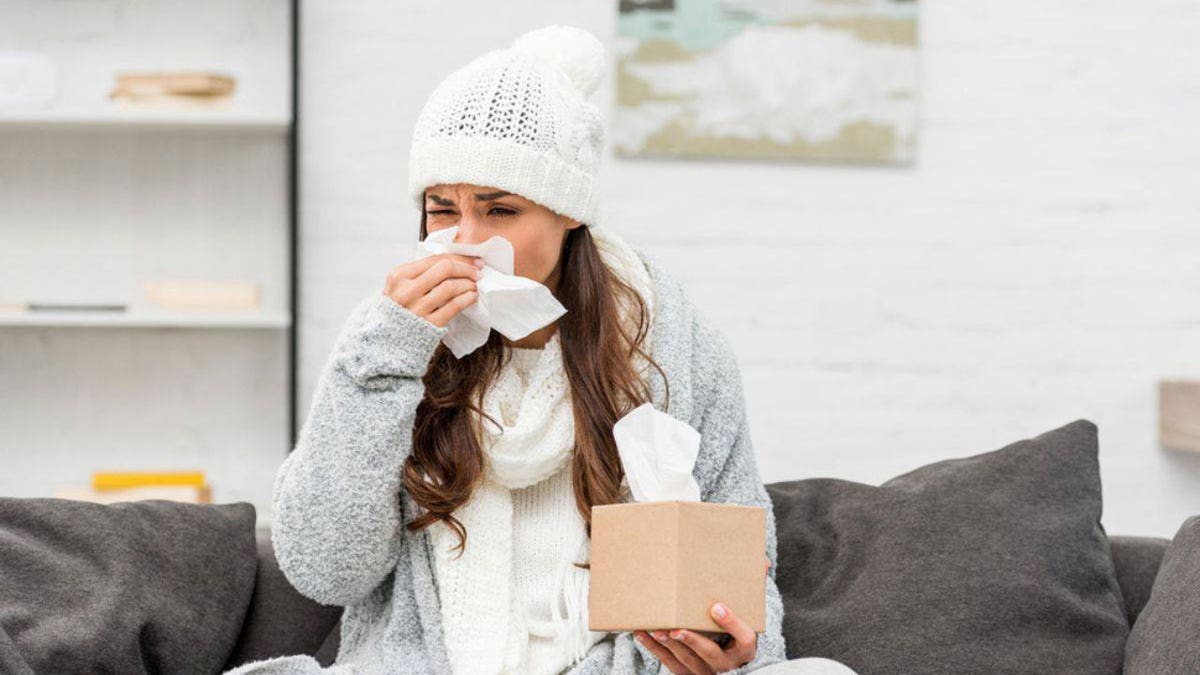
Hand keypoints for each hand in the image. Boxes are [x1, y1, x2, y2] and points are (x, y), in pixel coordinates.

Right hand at [382, 252, 483, 326]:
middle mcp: (406, 291)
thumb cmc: (398, 309)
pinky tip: (472, 297)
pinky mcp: (429, 324)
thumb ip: (420, 273)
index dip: (458, 257)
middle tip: (477, 272)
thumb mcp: (400, 286)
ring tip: (474, 285)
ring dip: (468, 284)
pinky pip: (454, 306)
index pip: (435, 259)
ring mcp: (417, 309)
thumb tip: (455, 262)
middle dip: (466, 268)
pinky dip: (467, 298)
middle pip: (445, 268)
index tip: (473, 260)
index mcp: (399, 276)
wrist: (389, 341)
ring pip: (451, 287)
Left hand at [632, 556, 769, 673]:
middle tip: (677, 629)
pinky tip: (643, 633)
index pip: (744, 638)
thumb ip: (753, 588)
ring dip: (670, 646)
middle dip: (693, 642)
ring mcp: (706, 671)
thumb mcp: (748, 612)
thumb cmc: (735, 627)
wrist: (728, 658)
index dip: (731, 623)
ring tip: (656, 629)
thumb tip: (763, 561)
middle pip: (711, 654)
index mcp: (745, 648)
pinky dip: (655, 649)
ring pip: (687, 661)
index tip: (717, 606)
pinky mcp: (687, 673)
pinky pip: (669, 663)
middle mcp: (727, 663)